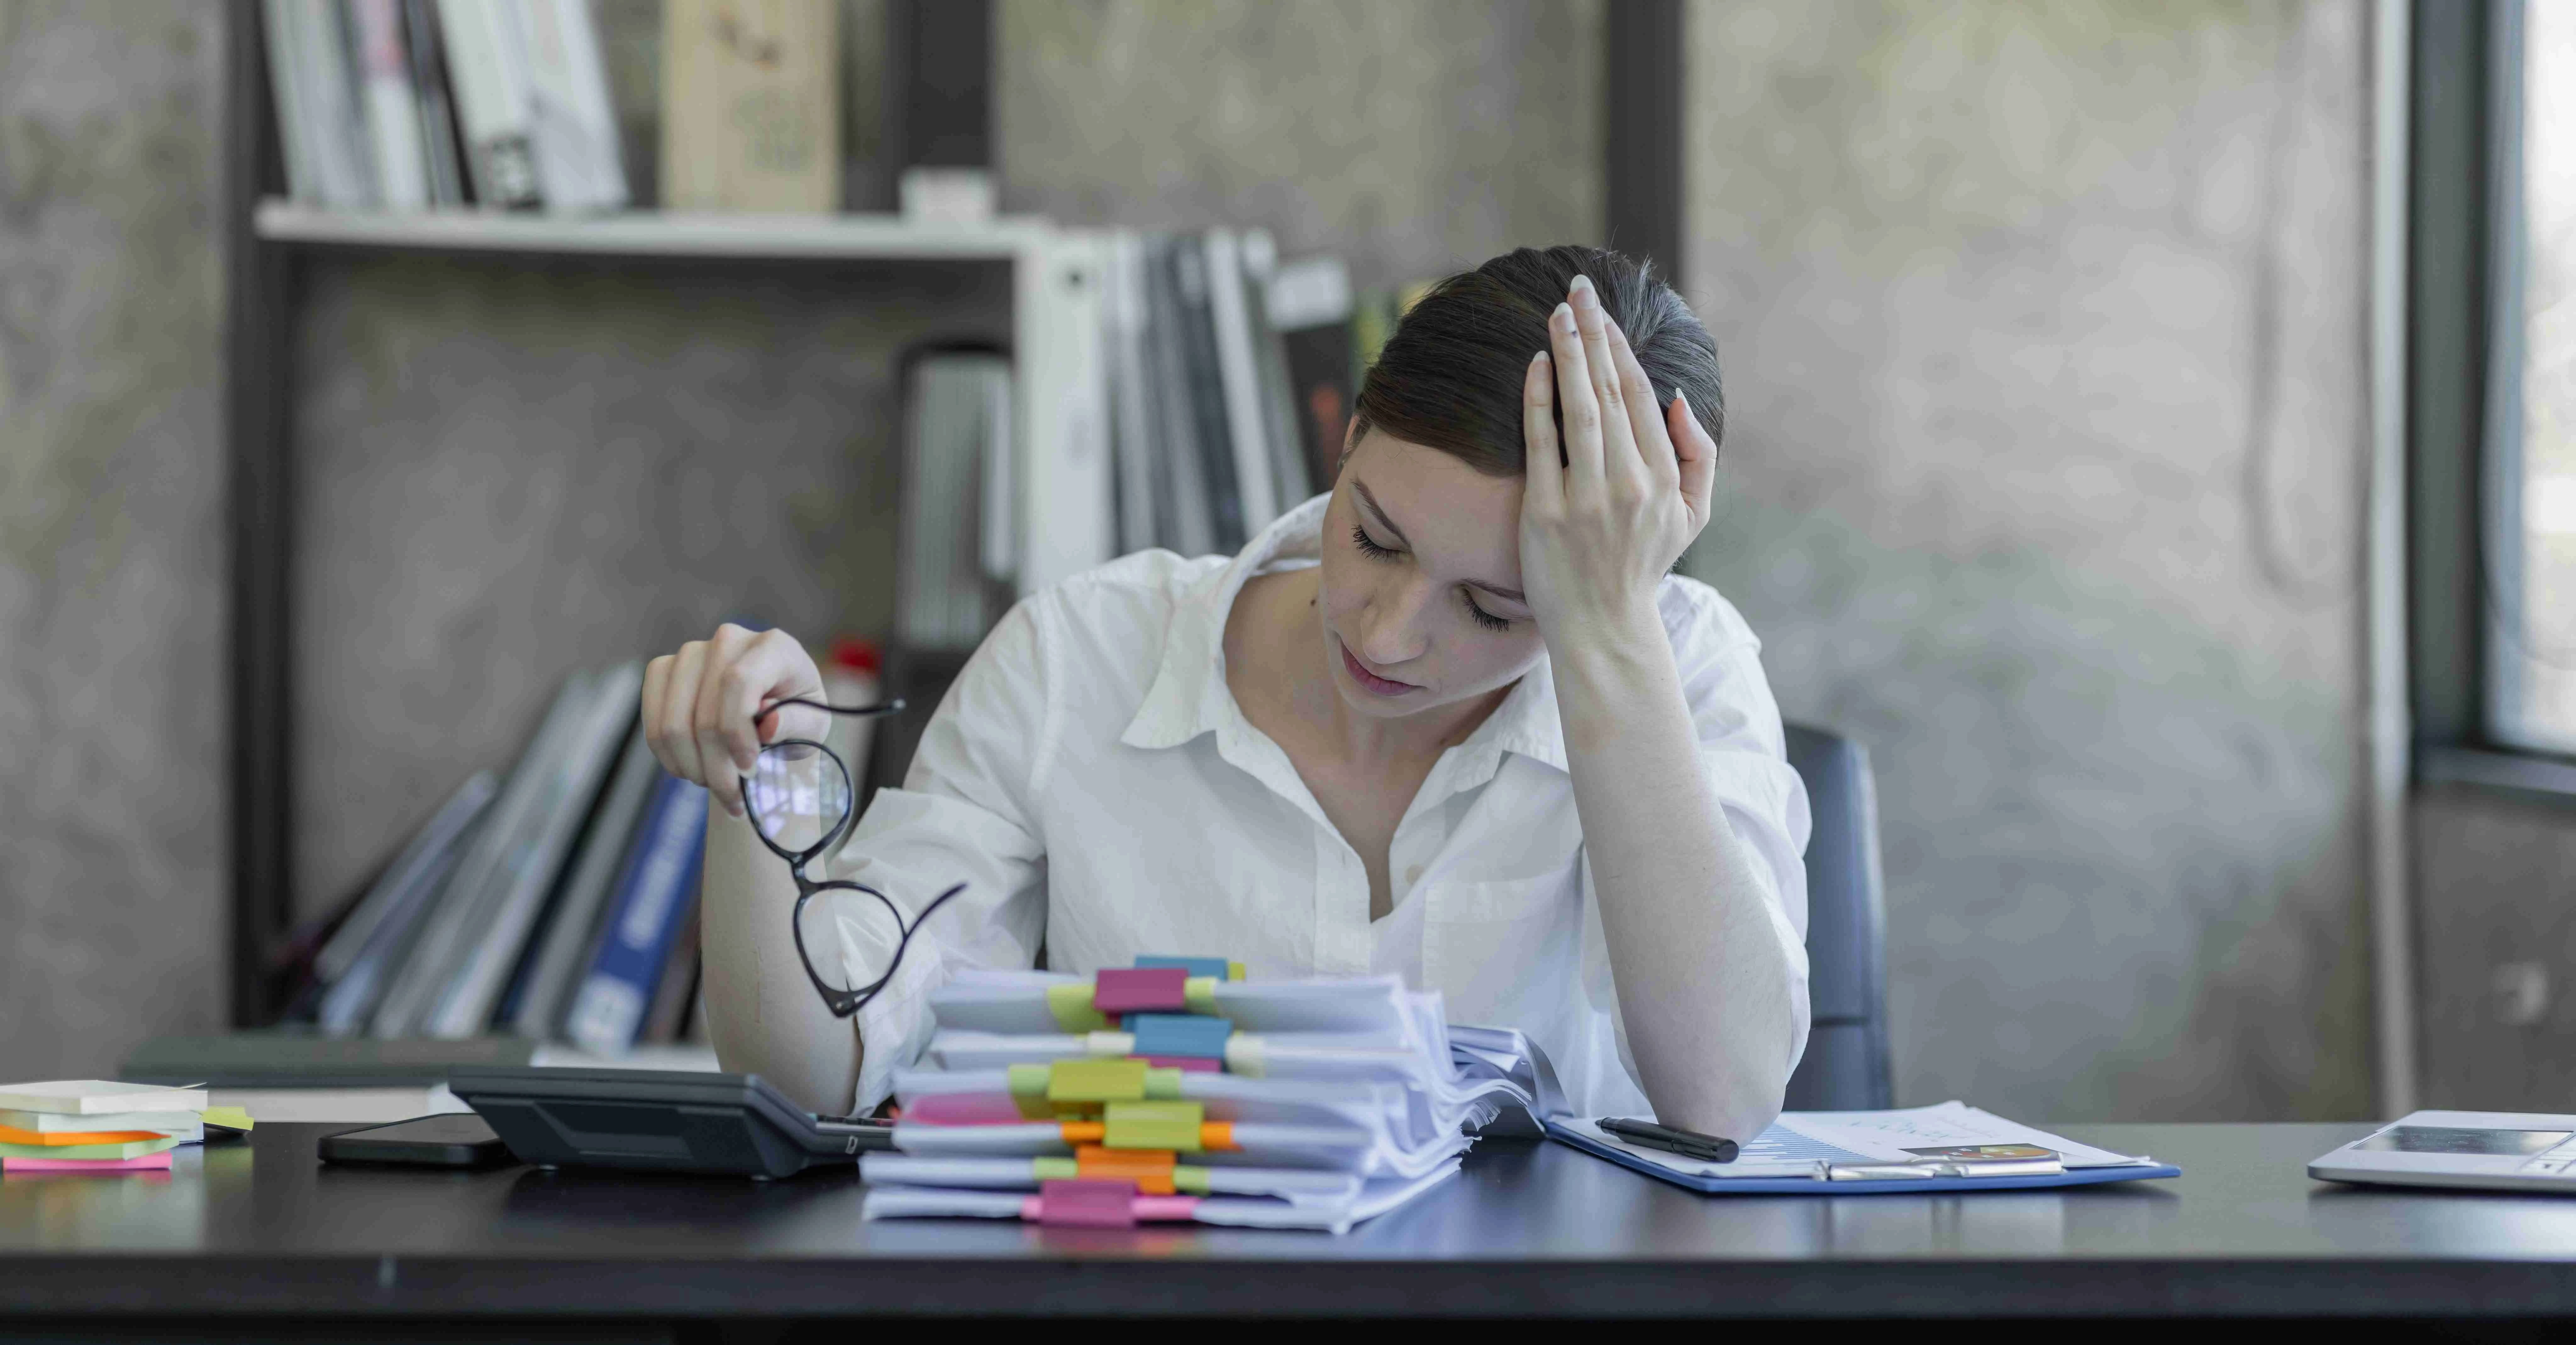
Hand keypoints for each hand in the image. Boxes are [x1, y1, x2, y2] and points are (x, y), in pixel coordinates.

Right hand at [641, 623, 825, 816]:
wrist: (772, 709)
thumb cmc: (795, 716)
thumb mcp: (812, 725)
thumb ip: (796, 724)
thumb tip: (769, 726)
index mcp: (774, 646)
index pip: (738, 681)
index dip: (737, 731)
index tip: (747, 767)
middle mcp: (728, 639)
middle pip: (704, 713)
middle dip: (717, 766)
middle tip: (734, 795)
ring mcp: (690, 653)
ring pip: (673, 723)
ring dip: (693, 767)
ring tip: (716, 786)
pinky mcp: (663, 671)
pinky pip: (653, 723)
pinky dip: (671, 757)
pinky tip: (694, 770)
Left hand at [1519, 274, 1716, 648]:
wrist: (1603, 626)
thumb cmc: (1644, 564)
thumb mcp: (1694, 514)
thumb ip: (1698, 454)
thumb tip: (1677, 398)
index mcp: (1663, 477)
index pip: (1639, 396)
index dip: (1620, 349)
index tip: (1603, 314)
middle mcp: (1628, 482)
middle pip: (1609, 390)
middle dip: (1594, 333)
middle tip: (1578, 289)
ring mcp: (1585, 497)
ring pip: (1578, 408)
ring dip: (1568, 352)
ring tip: (1559, 311)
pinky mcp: (1545, 511)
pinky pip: (1541, 443)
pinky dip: (1538, 399)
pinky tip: (1537, 361)